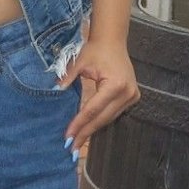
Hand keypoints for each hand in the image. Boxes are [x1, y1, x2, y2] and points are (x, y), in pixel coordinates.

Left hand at [60, 37, 138, 158]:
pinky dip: (101, 120)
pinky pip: (113, 113)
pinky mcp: (132, 97)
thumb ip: (67, 78)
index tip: (68, 137)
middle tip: (71, 147)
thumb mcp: (79, 62)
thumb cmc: (96, 49)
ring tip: (78, 141)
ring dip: (93, 129)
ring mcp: (132, 96)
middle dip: (85, 132)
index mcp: (115, 85)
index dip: (79, 124)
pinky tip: (89, 129)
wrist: (113, 40)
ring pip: (108, 118)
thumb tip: (55, 90)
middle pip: (102, 118)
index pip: (92, 109)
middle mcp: (126, 93)